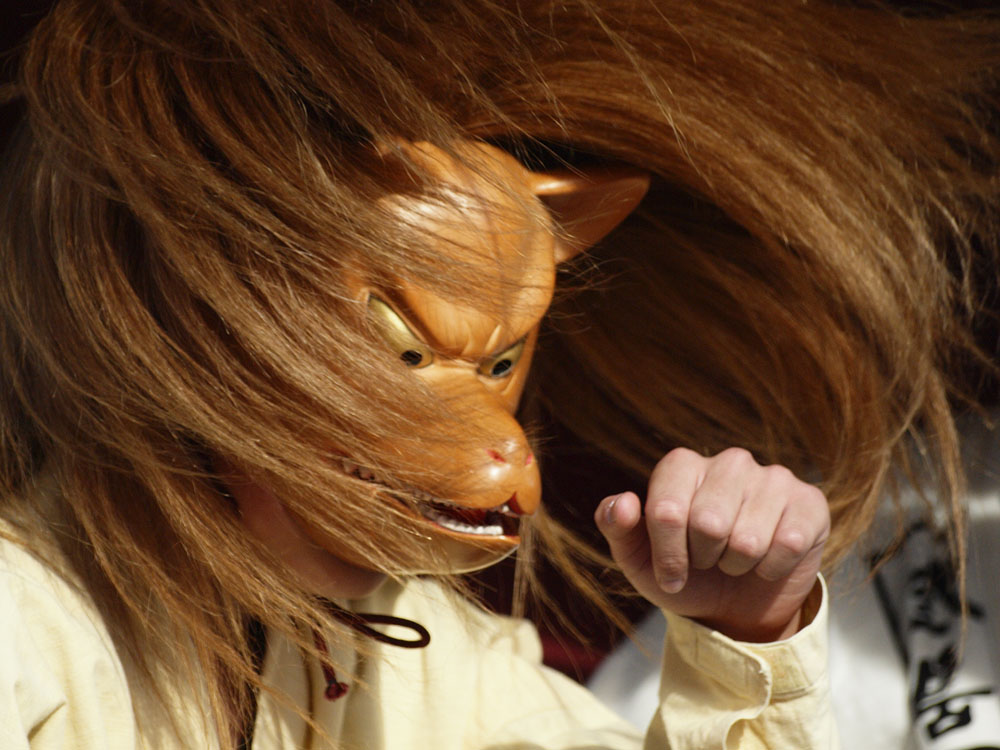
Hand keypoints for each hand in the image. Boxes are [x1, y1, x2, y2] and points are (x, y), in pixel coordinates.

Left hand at [594, 447, 828, 641]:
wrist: (737, 607)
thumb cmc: (684, 574)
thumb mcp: (638, 560)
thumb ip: (617, 527)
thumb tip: (624, 502)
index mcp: (682, 465)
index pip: (667, 510)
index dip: (668, 554)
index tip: (671, 572)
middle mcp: (729, 461)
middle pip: (708, 523)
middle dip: (704, 559)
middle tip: (709, 561)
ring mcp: (773, 477)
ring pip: (747, 539)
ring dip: (736, 565)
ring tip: (735, 560)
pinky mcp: (809, 502)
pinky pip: (788, 545)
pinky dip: (771, 570)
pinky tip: (767, 562)